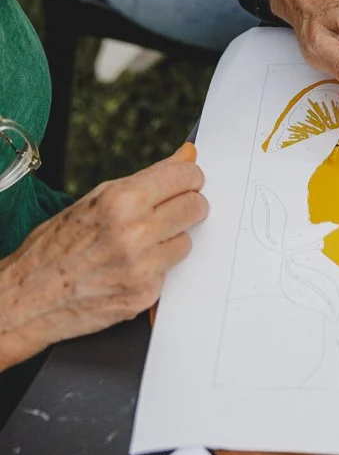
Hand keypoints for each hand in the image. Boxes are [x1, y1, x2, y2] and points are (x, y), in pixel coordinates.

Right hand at [0, 147, 206, 368]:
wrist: (27, 298)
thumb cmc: (55, 246)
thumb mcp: (95, 199)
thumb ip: (145, 179)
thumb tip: (184, 156)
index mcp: (122, 199)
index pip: (185, 176)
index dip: (190, 178)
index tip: (189, 182)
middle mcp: (135, 231)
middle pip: (195, 206)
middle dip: (188, 206)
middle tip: (173, 210)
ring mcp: (142, 266)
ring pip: (187, 240)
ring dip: (171, 240)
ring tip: (142, 244)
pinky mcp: (144, 294)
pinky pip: (170, 273)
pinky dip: (156, 269)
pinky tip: (130, 268)